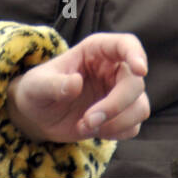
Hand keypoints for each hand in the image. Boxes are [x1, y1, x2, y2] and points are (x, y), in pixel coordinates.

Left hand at [6, 32, 148, 143]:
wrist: (37, 115)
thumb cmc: (36, 90)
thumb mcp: (37, 85)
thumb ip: (54, 84)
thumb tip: (75, 83)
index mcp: (96, 50)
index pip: (126, 44)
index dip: (137, 54)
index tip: (140, 70)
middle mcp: (113, 68)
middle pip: (135, 83)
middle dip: (115, 105)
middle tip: (88, 120)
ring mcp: (119, 93)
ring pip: (140, 107)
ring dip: (117, 122)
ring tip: (85, 126)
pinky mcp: (120, 115)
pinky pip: (134, 126)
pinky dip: (116, 132)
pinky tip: (93, 131)